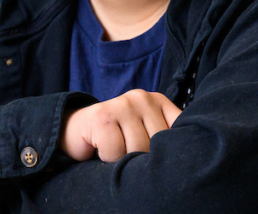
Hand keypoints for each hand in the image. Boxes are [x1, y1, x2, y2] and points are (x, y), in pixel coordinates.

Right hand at [61, 89, 181, 161]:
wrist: (74, 131)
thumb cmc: (116, 138)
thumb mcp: (145, 134)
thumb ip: (164, 138)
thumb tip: (183, 160)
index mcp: (158, 101)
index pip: (178, 131)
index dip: (168, 151)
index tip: (158, 158)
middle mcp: (142, 98)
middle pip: (156, 144)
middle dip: (142, 158)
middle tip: (128, 154)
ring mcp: (122, 104)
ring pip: (137, 149)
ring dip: (123, 160)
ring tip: (115, 151)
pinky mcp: (102, 115)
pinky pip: (114, 151)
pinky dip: (106, 158)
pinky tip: (101, 148)